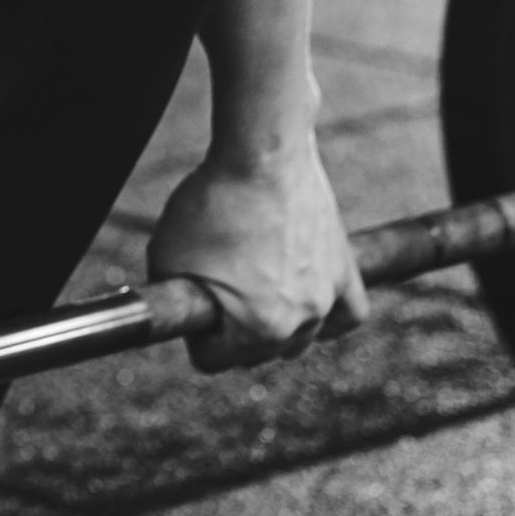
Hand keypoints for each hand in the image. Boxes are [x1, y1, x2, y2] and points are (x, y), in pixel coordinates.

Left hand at [147, 137, 369, 374]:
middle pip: (256, 355)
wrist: (262, 155)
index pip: (211, 360)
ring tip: (253, 288)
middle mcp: (298, 322)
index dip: (192, 329)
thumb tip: (181, 318)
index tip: (190, 297)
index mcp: (254, 329)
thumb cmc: (210, 204)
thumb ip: (173, 302)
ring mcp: (326, 297)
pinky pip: (349, 315)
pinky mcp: (344, 270)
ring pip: (298, 339)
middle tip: (217, 285)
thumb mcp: (165, 258)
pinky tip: (308, 305)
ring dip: (274, 323)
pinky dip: (330, 317)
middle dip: (232, 329)